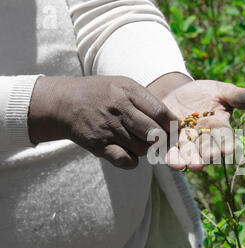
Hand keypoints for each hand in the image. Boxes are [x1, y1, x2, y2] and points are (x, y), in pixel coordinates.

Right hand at [29, 76, 177, 168]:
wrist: (65, 103)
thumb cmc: (101, 94)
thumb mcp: (124, 86)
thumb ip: (147, 101)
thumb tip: (172, 121)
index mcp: (128, 92)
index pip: (160, 112)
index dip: (173, 124)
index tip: (177, 129)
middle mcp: (119, 110)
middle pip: (154, 133)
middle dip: (164, 140)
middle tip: (164, 141)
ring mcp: (108, 129)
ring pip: (142, 148)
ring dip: (147, 149)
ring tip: (140, 141)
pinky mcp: (99, 146)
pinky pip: (126, 160)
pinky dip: (133, 161)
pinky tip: (129, 153)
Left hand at [160, 79, 244, 169]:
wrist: (177, 94)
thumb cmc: (205, 93)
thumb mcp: (222, 91)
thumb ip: (239, 97)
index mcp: (219, 129)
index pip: (225, 138)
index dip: (227, 144)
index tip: (229, 149)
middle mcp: (204, 140)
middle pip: (206, 149)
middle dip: (206, 154)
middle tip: (206, 159)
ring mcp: (185, 142)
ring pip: (186, 153)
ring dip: (186, 159)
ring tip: (185, 165)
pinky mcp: (168, 141)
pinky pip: (167, 149)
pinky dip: (168, 155)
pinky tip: (168, 159)